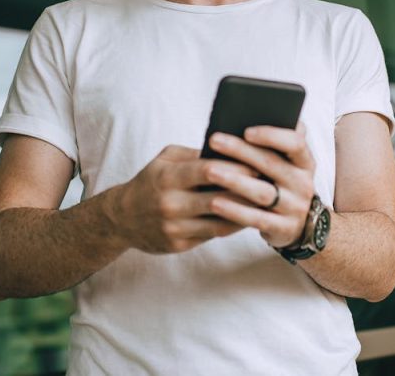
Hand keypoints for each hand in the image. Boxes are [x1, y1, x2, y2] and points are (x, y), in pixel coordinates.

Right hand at [111, 145, 252, 253]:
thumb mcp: (165, 159)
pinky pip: (214, 236)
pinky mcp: (179, 245)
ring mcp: (175, 227)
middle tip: (271, 185)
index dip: (235, 167)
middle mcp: (170, 204)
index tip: (258, 163)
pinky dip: (233, 226)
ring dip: (246, 213)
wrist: (122, 219)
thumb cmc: (150, 181)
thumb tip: (229, 150)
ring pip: (220, 222)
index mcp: (168, 177)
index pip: (207, 170)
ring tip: (266, 204)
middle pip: (218, 198)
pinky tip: (249, 217)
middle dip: (247, 192)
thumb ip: (194, 154)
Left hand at [203, 124, 314, 248]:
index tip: (247, 130)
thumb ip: (274, 145)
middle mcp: (303, 183)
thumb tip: (242, 121)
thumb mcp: (287, 164)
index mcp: (305, 162)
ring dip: (235, 181)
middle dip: (241, 151)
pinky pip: (257, 219)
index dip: (272, 135)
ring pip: (262, 193)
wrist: (304, 225)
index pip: (296, 143)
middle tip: (214, 140)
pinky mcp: (283, 229)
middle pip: (271, 164)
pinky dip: (235, 211)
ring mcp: (294, 208)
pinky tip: (216, 203)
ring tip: (210, 171)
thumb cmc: (283, 183)